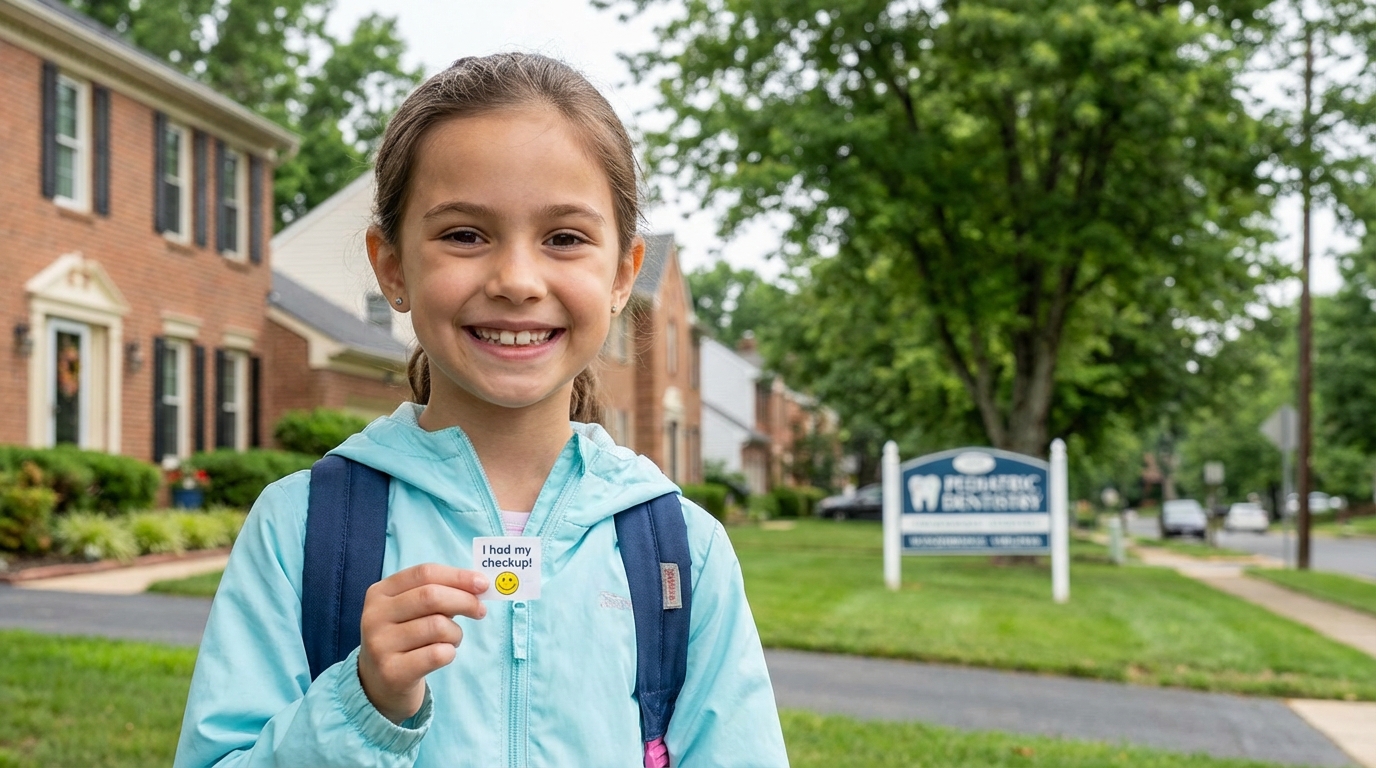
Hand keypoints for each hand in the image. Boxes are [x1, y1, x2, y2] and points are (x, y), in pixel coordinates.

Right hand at [357, 563, 487, 722]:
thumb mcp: (413, 611)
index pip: (424, 573)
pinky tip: (443, 655)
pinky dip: (450, 652)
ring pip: (438, 626)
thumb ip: (441, 594)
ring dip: (456, 632)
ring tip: (452, 639)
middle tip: (480, 610)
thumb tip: (479, 585)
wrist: (379, 684)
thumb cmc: (406, 638)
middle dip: (465, 601)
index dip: (458, 576)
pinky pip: (437, 654)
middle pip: (431, 596)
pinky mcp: (391, 672)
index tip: (482, 583)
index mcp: (380, 592)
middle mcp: (374, 615)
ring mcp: (380, 644)